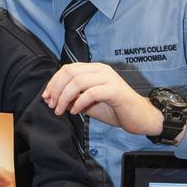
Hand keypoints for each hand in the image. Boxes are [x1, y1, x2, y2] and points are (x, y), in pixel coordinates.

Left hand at [42, 62, 164, 135]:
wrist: (140, 117)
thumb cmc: (115, 109)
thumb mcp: (89, 102)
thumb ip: (74, 98)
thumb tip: (54, 99)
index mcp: (94, 69)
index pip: (67, 69)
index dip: (53, 82)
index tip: (46, 98)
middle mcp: (101, 70)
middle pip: (70, 72)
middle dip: (56, 89)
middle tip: (52, 105)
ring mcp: (109, 78)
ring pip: (78, 81)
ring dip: (64, 97)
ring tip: (61, 110)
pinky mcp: (115, 90)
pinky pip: (91, 92)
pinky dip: (79, 102)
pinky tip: (76, 112)